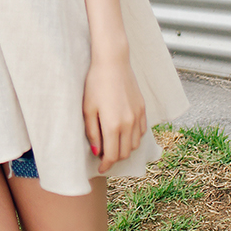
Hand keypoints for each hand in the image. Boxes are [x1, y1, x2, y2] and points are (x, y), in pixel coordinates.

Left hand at [83, 56, 146, 173]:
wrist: (113, 62)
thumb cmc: (96, 83)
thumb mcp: (88, 108)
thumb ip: (92, 132)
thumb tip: (96, 151)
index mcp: (113, 126)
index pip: (111, 155)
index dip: (105, 165)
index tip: (100, 168)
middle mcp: (129, 124)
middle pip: (124, 153)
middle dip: (114, 158)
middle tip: (104, 155)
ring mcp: (138, 116)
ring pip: (134, 144)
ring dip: (124, 149)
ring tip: (113, 144)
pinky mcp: (142, 108)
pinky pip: (141, 131)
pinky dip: (133, 137)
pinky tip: (124, 132)